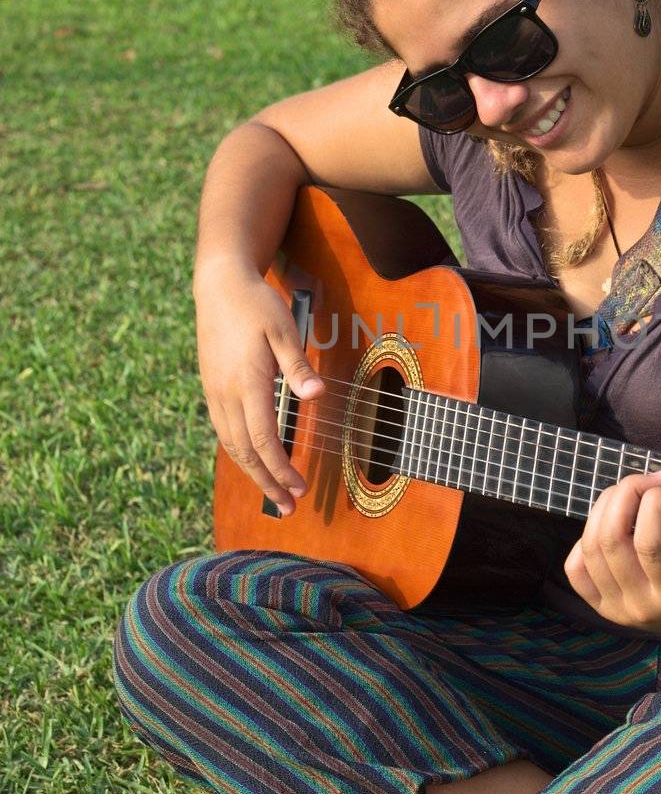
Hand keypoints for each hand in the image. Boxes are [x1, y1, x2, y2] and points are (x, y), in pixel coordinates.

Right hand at [196, 271, 324, 515]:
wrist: (218, 286)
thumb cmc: (256, 305)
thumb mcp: (284, 329)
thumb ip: (298, 366)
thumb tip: (316, 395)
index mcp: (247, 383)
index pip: (264, 439)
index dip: (280, 468)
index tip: (298, 488)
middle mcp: (226, 394)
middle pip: (245, 452)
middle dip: (267, 483)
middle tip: (288, 507)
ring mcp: (215, 393)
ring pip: (232, 445)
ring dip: (253, 473)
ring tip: (274, 494)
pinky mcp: (211, 389)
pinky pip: (224, 431)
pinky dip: (240, 453)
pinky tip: (253, 461)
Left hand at [563, 449, 660, 639]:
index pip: (649, 544)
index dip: (658, 504)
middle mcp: (641, 605)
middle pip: (611, 539)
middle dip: (628, 494)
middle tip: (652, 480)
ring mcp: (617, 609)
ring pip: (590, 548)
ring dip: (606, 507)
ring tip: (632, 493)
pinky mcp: (603, 607)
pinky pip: (576, 569)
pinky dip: (586, 539)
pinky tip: (610, 524)